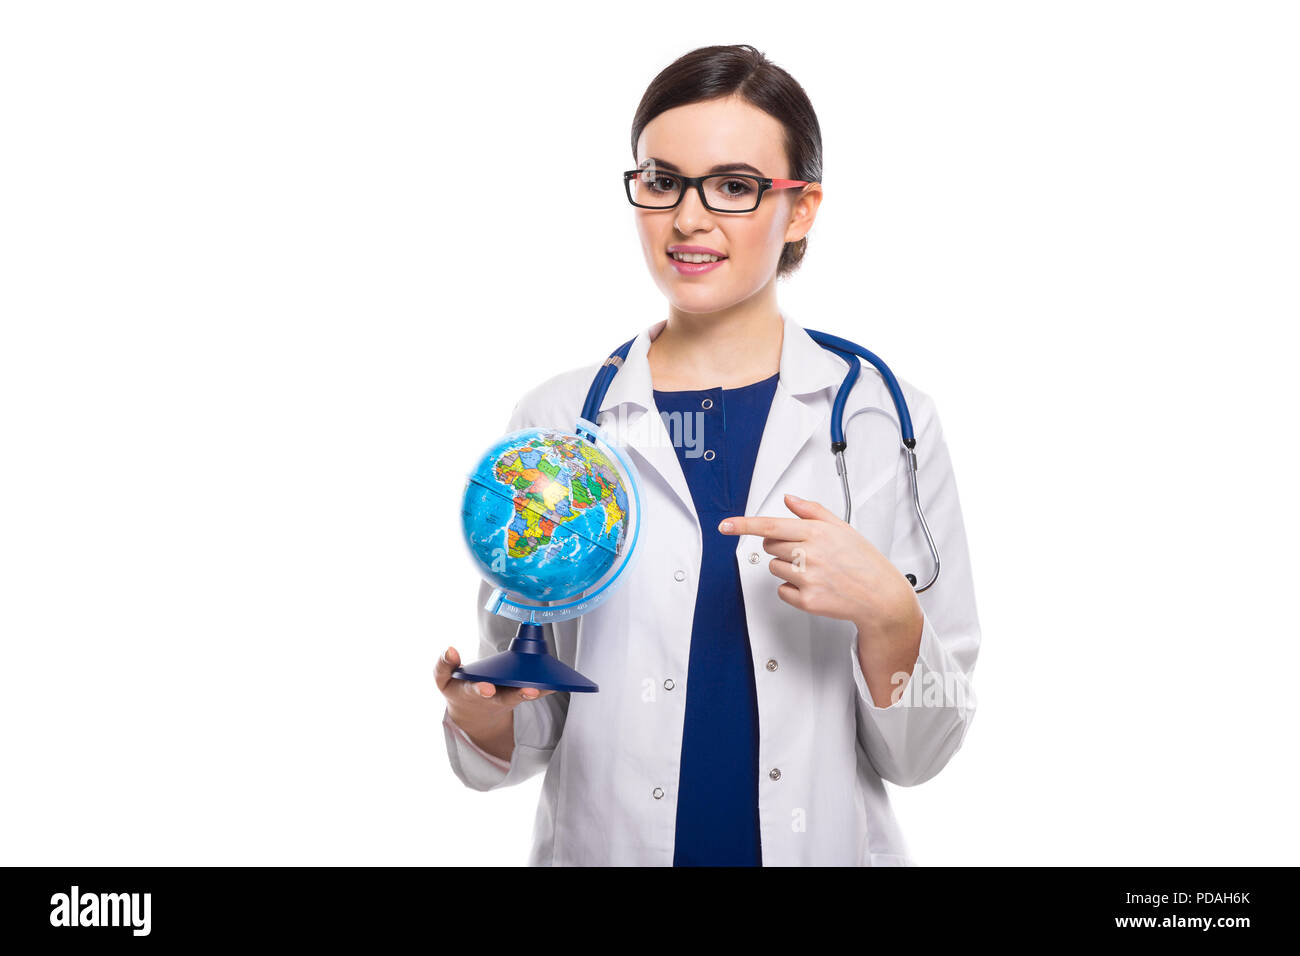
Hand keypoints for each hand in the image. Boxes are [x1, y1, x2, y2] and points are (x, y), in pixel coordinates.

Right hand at [436, 646, 554, 757]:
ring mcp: (507, 698)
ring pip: (524, 696)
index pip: (476, 691)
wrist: (473, 715)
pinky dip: (546, 688)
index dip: (482, 689)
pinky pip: (534, 692)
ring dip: (537, 692)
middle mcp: (492, 698)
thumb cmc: (459, 690)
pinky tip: (559, 682)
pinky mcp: (520, 695)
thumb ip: (444, 665)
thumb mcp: (444, 680)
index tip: (487, 688)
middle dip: (517, 694)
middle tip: (529, 691)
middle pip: (506, 698)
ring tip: (551, 684)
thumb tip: (449, 649)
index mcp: (471, 692)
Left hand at [718, 492, 922, 650]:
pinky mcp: (807, 601)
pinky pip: (782, 590)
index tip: (725, 525)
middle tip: (805, 551)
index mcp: (817, 533)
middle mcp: (810, 554)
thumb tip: (789, 499)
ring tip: (814, 570)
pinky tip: (813, 585)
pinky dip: (792, 589)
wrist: (880, 595)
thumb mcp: (841, 528)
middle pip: (770, 546)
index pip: (771, 525)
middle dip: (780, 546)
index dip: (744, 525)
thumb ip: (812, 511)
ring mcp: (808, 579)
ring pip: (773, 568)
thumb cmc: (863, 561)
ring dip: (787, 567)